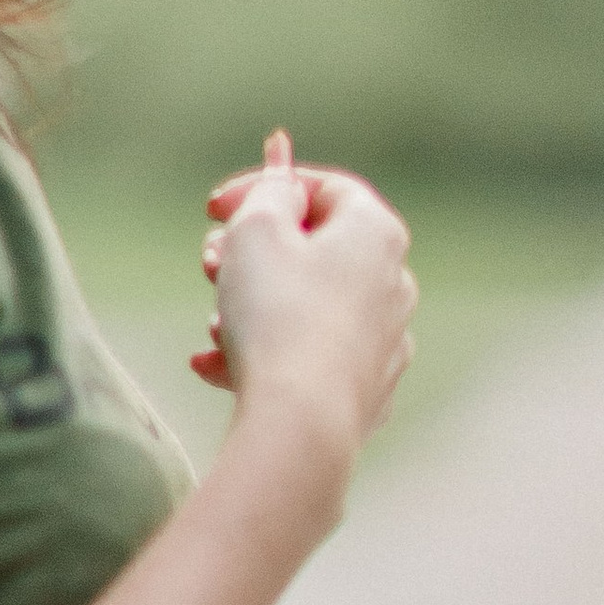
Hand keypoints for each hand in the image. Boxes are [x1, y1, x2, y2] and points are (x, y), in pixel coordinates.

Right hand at [194, 134, 415, 470]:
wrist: (301, 423)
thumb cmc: (278, 316)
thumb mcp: (256, 229)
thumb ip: (268, 192)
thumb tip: (284, 180)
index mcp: (377, 233)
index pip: (323, 188)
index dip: (262, 186)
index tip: (212, 208)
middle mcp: (394, 284)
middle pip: (316, 250)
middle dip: (252, 254)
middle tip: (208, 265)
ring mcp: (385, 342)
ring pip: (308, 307)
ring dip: (252, 308)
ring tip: (213, 326)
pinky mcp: (367, 392)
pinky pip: (309, 358)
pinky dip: (265, 355)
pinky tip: (214, 369)